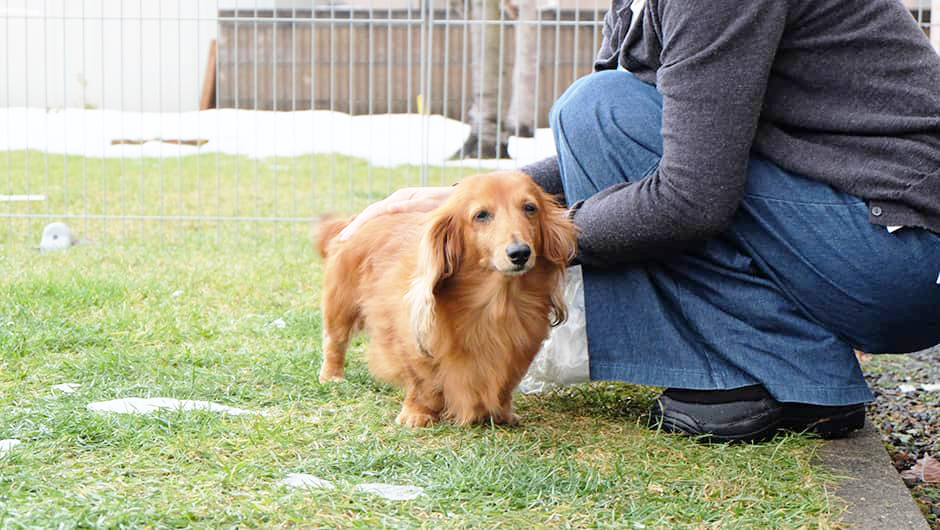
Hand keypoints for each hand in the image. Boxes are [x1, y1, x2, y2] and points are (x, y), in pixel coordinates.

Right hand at [338, 186, 454, 239]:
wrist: (459, 202)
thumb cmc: (447, 205)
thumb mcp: (431, 205)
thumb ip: (411, 207)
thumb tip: (388, 208)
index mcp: (401, 197)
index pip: (373, 212)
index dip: (358, 225)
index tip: (346, 238)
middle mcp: (397, 200)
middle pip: (370, 214)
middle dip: (355, 227)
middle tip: (339, 242)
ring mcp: (399, 207)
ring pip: (375, 218)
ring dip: (362, 228)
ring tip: (347, 242)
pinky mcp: (403, 214)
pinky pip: (384, 222)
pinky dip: (373, 229)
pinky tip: (367, 240)